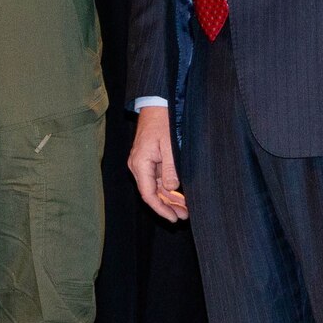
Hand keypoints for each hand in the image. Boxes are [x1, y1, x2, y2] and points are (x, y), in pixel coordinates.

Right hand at [127, 106, 187, 221]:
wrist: (156, 105)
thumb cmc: (163, 122)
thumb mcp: (170, 145)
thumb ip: (170, 168)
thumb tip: (171, 187)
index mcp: (140, 163)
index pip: (148, 194)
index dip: (161, 209)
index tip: (174, 218)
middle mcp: (137, 166)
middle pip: (151, 194)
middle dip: (167, 207)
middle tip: (184, 216)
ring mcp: (142, 164)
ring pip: (155, 188)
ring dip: (169, 199)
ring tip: (184, 210)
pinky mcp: (148, 161)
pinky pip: (157, 180)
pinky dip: (168, 189)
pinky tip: (179, 196)